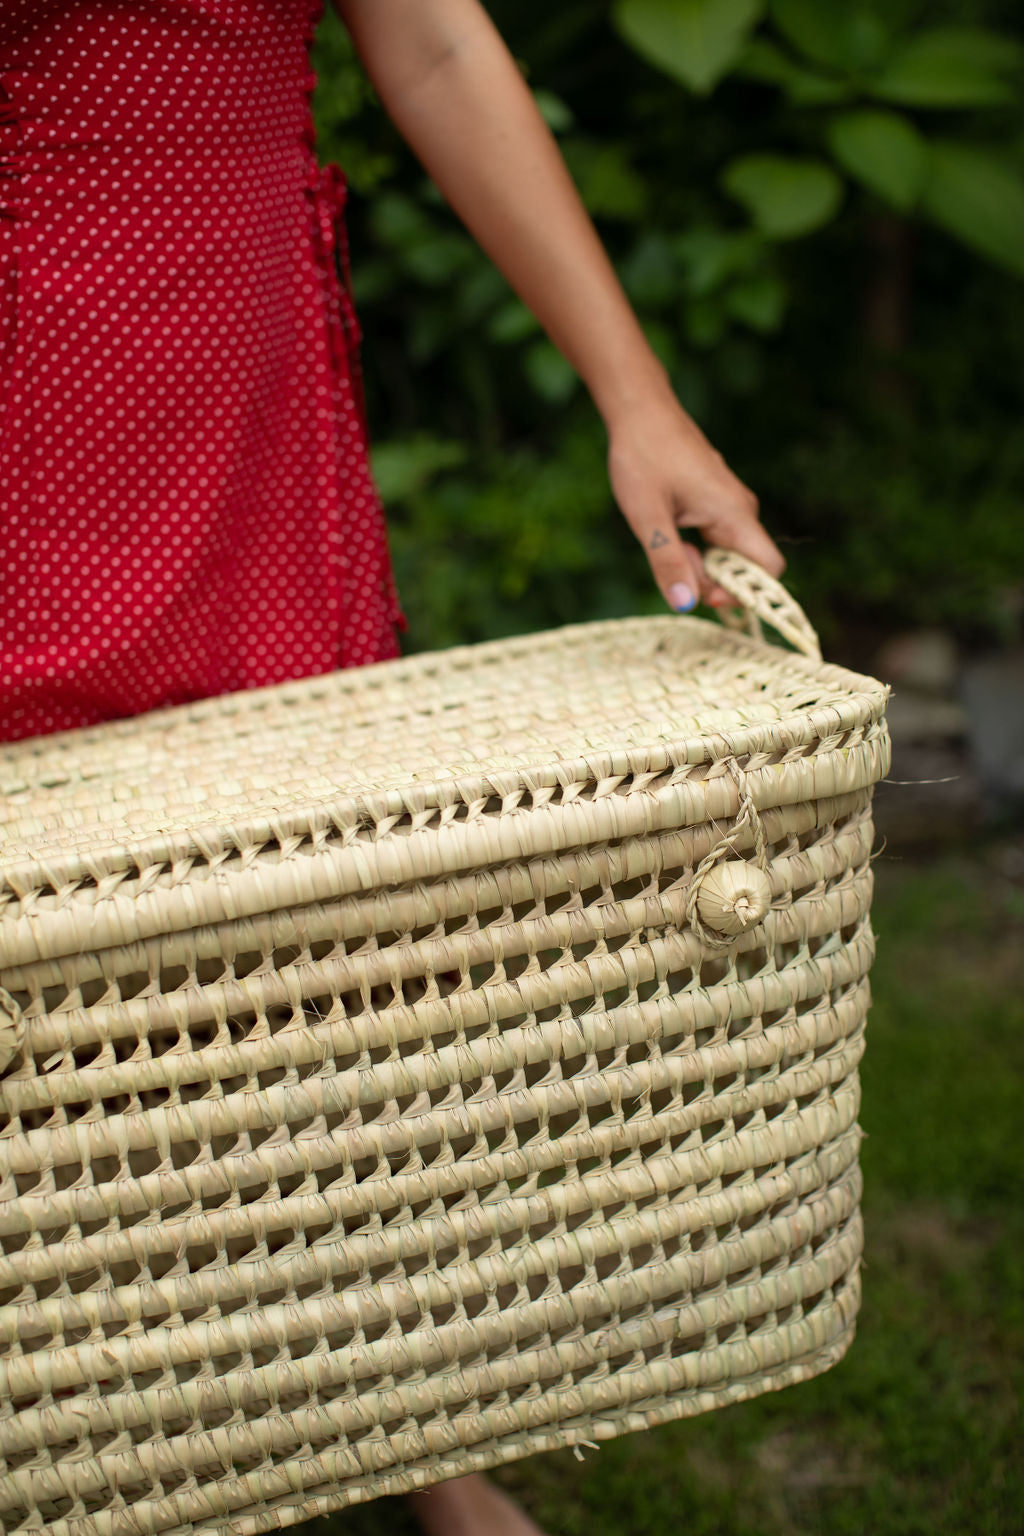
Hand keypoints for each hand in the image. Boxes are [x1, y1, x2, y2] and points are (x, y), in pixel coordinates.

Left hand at [607, 387, 784, 610]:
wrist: (640, 411)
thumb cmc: (643, 456)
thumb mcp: (647, 516)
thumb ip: (668, 561)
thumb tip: (685, 604)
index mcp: (733, 512)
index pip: (768, 568)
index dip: (744, 592)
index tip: (704, 594)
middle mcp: (740, 509)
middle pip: (744, 566)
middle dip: (711, 579)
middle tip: (672, 562)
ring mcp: (729, 504)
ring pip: (727, 553)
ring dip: (699, 563)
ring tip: (666, 538)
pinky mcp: (716, 501)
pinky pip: (716, 538)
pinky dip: (694, 546)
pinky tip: (668, 527)